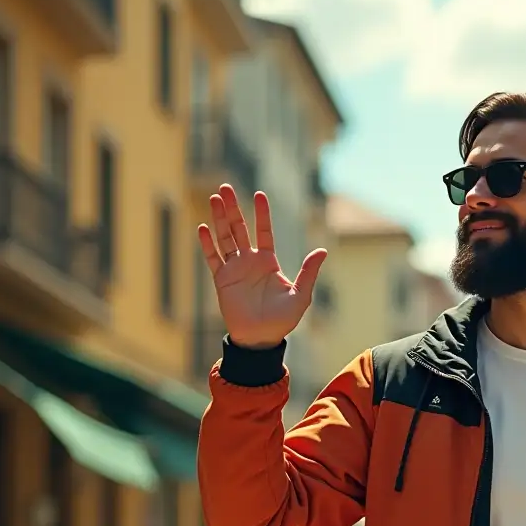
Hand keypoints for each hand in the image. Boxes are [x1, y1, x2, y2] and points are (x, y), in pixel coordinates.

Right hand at [198, 184, 326, 347]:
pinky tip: (203, 227)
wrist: (260, 338)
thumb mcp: (300, 295)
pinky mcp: (222, 280)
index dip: (262, 213)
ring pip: (224, 238)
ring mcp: (234, 269)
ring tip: (214, 198)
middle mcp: (250, 262)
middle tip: (225, 187)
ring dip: (219, 219)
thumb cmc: (282, 320)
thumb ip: (308, 272)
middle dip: (232, 208)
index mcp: (268, 262)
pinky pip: (213, 258)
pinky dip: (208, 244)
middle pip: (239, 228)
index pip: (264, 231)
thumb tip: (322, 251)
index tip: (260, 194)